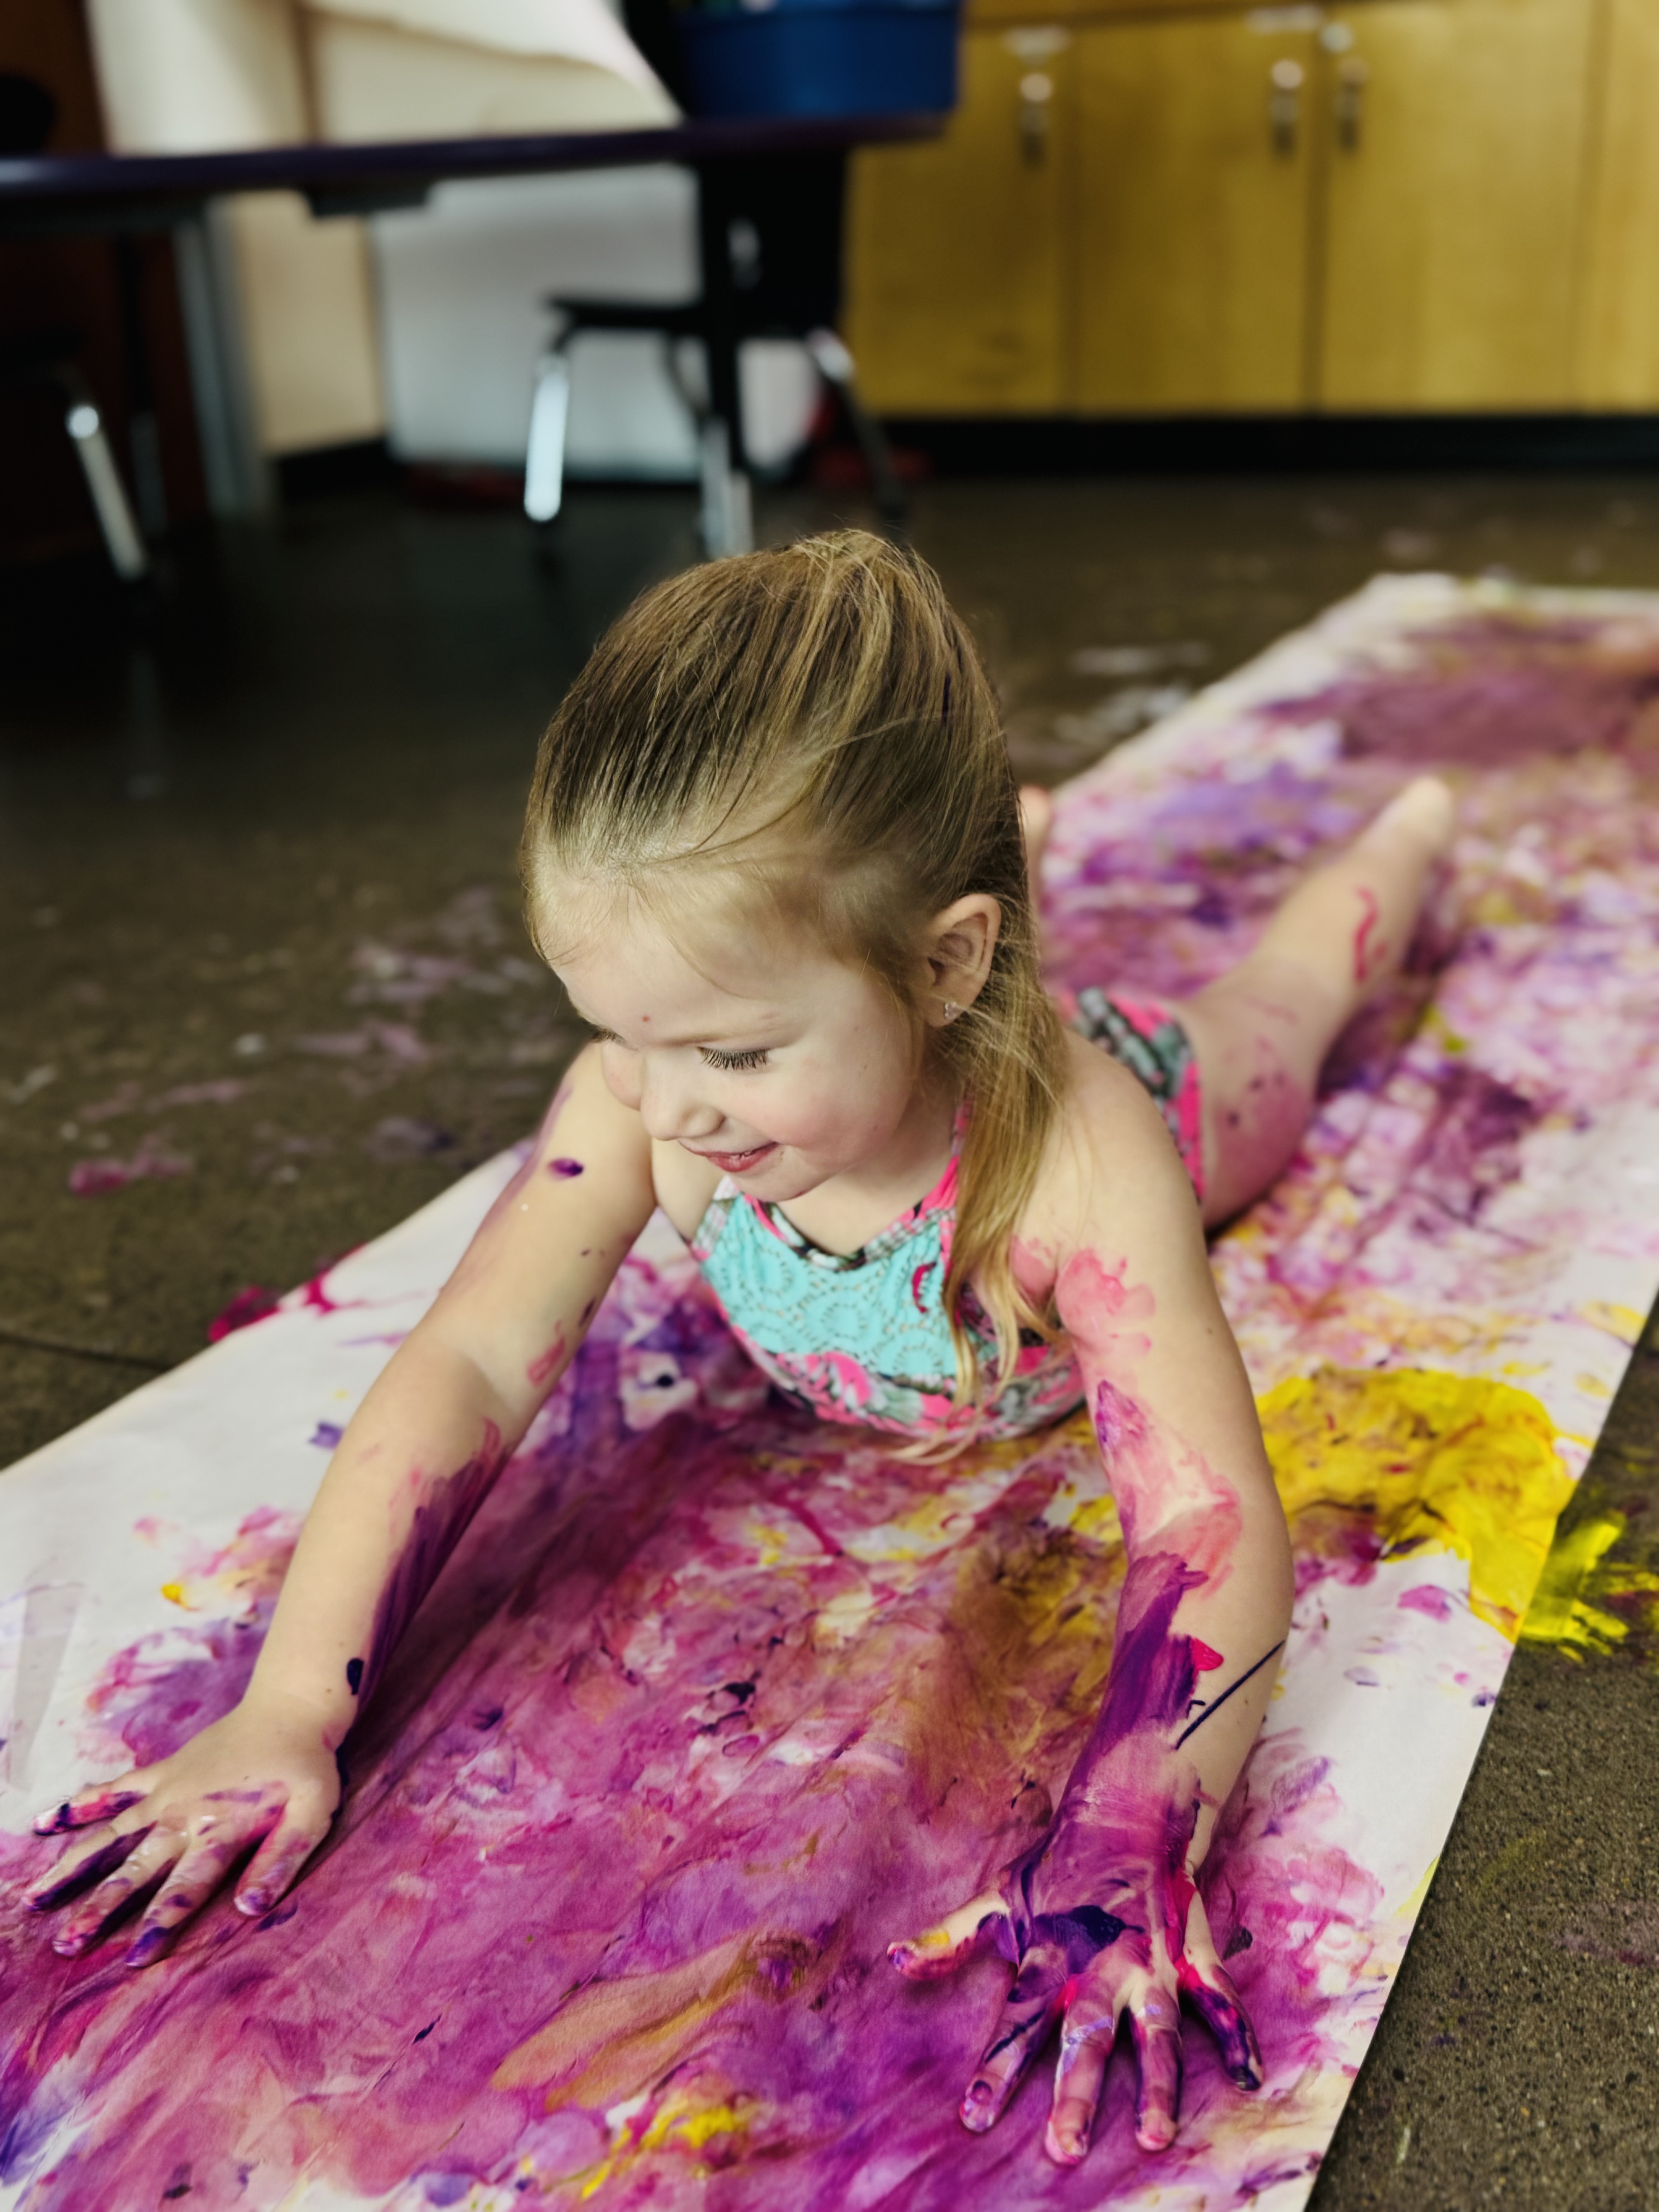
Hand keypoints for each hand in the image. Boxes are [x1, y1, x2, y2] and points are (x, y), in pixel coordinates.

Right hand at [26, 1695, 341, 1966]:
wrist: (290, 1709)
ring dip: (73, 1868)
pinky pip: (114, 1790)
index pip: (186, 1888)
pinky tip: (42, 1823)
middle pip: (135, 1870)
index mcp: (221, 1830)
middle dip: (100, 1908)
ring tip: (34, 1900)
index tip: (131, 1959)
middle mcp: (184, 1815)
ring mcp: (166, 1793)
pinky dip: (80, 1804)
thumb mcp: (311, 1816)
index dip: (160, 1923)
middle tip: (65, 1944)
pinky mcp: (160, 1772)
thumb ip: (281, 1861)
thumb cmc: (305, 1769)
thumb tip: (251, 1908)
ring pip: (110, 1837)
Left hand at [889, 1734, 1259, 2162]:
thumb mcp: (996, 1901)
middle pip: (1085, 2039)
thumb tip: (893, 1960)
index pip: (1016, 2026)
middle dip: (1077, 2093)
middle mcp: (1099, 1968)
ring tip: (1156, 2135)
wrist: (1123, 1814)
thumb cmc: (1054, 1870)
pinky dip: (1238, 2037)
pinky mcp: (1191, 1954)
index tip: (974, 2120)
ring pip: (1156, 2033)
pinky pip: (1219, 2001)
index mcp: (1050, 1960)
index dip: (994, 2072)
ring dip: (1158, 2084)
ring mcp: (1150, 1964)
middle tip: (1066, 2149)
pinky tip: (1251, 2077)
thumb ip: (949, 1940)